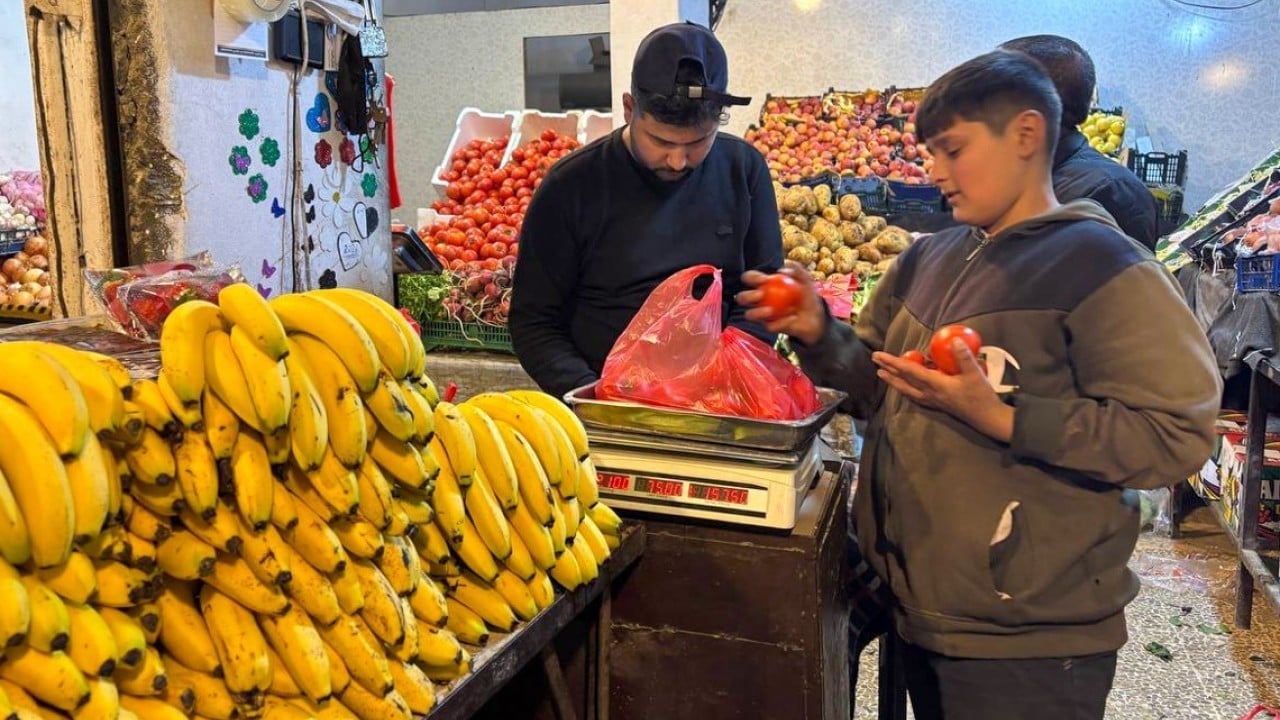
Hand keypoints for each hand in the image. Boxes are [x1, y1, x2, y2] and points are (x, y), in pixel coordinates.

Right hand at [735, 262, 826, 345]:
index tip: (764, 280)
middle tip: (761, 295)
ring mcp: (763, 314)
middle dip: (747, 296)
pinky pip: (770, 326)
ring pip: (749, 315)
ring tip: (771, 310)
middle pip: (742, 297)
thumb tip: (782, 270)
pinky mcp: (770, 326)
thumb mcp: (805, 279)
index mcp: (763, 284)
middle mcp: (758, 300)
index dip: (752, 277)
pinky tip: (793, 317)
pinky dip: (781, 322)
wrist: (815, 314)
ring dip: (757, 312)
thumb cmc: (806, 293)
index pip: (750, 278)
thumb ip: (797, 269)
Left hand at [873, 339, 1014, 442]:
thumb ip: (964, 357)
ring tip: (881, 374)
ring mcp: (932, 400)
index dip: (893, 362)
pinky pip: (915, 395)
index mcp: (935, 384)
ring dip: (893, 381)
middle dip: (888, 369)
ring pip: (906, 389)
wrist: (987, 418)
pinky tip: (903, 387)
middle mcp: (929, 393)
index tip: (880, 356)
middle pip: (903, 380)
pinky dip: (905, 389)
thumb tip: (954, 340)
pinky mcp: (937, 404)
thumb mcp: (974, 374)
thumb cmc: (981, 396)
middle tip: (874, 359)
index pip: (910, 371)